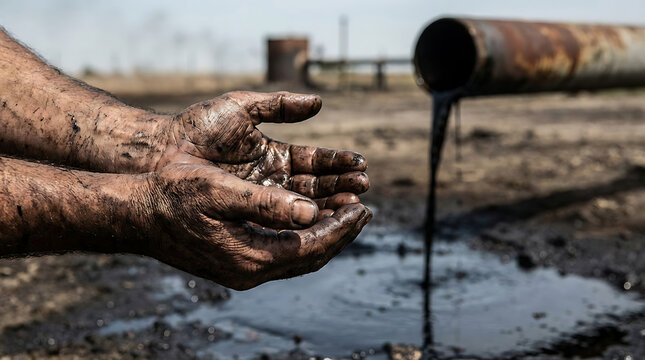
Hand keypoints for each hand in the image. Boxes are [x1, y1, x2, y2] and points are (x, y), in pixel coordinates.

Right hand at [135, 163, 371, 289]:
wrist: (137, 215)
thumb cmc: (173, 196)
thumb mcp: (219, 191)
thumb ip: (265, 204)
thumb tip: (311, 213)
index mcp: (251, 257)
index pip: (312, 246)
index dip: (341, 226)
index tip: (363, 206)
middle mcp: (250, 272)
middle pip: (311, 256)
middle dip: (340, 233)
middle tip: (364, 210)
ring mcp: (242, 271)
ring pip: (298, 257)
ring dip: (324, 235)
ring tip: (345, 213)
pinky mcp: (236, 263)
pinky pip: (282, 254)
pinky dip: (303, 238)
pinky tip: (309, 220)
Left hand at [157, 91, 368, 210]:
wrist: (160, 154)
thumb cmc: (198, 128)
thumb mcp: (239, 109)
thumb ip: (279, 105)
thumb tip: (320, 101)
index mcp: (276, 155)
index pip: (317, 162)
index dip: (340, 165)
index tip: (362, 166)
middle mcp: (273, 181)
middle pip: (317, 188)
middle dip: (342, 190)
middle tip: (363, 192)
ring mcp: (262, 201)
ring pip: (304, 209)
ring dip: (330, 210)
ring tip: (353, 209)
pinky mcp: (247, 220)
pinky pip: (281, 227)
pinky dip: (304, 227)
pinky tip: (322, 226)